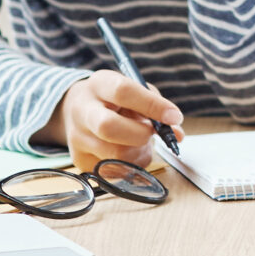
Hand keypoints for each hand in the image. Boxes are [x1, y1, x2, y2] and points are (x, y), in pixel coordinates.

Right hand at [41, 71, 185, 171]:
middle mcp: (82, 110)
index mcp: (99, 84)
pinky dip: (132, 164)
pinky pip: (115, 171)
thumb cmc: (116, 100)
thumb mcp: (136, 91)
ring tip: (139, 140)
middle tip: (152, 132)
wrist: (80, 110)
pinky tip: (129, 151)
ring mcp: (77, 138)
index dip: (152, 105)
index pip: (123, 92)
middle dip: (140, 134)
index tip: (174, 117)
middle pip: (109, 127)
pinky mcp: (81, 160)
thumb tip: (177, 134)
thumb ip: (157, 107)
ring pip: (115, 154)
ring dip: (139, 151)